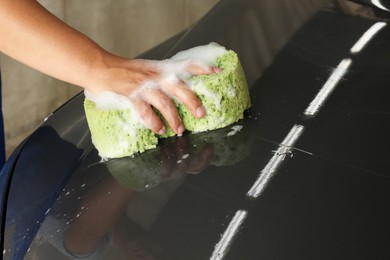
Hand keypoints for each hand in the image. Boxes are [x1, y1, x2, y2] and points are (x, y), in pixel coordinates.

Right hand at [87, 57, 221, 134]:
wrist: (101, 67)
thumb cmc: (126, 71)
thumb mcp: (148, 69)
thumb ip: (163, 77)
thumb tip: (180, 90)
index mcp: (162, 69)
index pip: (186, 65)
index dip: (203, 69)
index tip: (218, 73)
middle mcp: (156, 76)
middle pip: (179, 87)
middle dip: (192, 101)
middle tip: (201, 114)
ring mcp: (144, 86)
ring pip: (164, 102)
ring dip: (173, 118)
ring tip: (179, 129)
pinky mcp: (131, 95)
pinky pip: (145, 111)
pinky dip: (153, 122)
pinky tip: (159, 130)